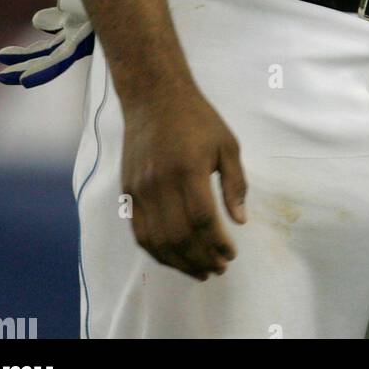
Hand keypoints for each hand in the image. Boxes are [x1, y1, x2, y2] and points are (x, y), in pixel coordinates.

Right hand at [121, 83, 246, 281]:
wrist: (154, 98)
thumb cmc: (197, 119)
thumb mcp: (227, 144)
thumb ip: (234, 183)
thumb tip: (240, 220)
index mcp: (189, 169)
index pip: (203, 220)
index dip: (217, 243)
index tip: (231, 254)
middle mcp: (161, 183)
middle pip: (179, 236)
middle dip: (201, 259)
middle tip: (219, 268)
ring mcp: (141, 189)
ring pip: (157, 241)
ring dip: (179, 263)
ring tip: (200, 271)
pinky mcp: (128, 192)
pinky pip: (139, 232)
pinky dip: (157, 251)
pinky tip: (174, 258)